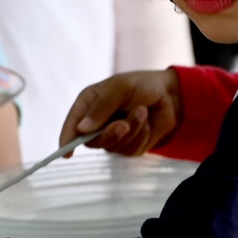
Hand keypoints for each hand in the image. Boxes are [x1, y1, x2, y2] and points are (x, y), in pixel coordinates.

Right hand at [57, 70, 181, 156]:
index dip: (67, 139)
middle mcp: (97, 122)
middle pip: (92, 141)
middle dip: (109, 134)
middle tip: (123, 125)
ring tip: (142, 111)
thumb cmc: (141, 85)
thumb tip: (81, 130)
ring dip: (131, 130)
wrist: (171, 94)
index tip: (66, 153)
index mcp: (88, 104)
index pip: (73, 124)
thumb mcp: (119, 88)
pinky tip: (147, 122)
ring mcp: (113, 135)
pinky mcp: (129, 146)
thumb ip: (101, 107)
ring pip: (113, 146)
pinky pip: (130, 150)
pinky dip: (141, 136)